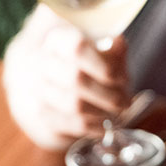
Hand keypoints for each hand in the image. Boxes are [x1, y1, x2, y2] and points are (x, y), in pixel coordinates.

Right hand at [3, 5, 130, 149]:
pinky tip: (105, 125)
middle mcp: (43, 63)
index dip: (102, 65)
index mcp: (57, 39)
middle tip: (125, 100)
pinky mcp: (43, 115)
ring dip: (103, 111)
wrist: (44, 83)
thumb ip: (110, 45)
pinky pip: (72, 124)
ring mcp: (40, 90)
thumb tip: (117, 44)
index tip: (120, 78)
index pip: (77, 47)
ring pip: (75, 105)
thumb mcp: (98, 48)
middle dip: (109, 94)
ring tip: (118, 112)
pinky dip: (94, 127)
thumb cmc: (82, 63)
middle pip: (76, 79)